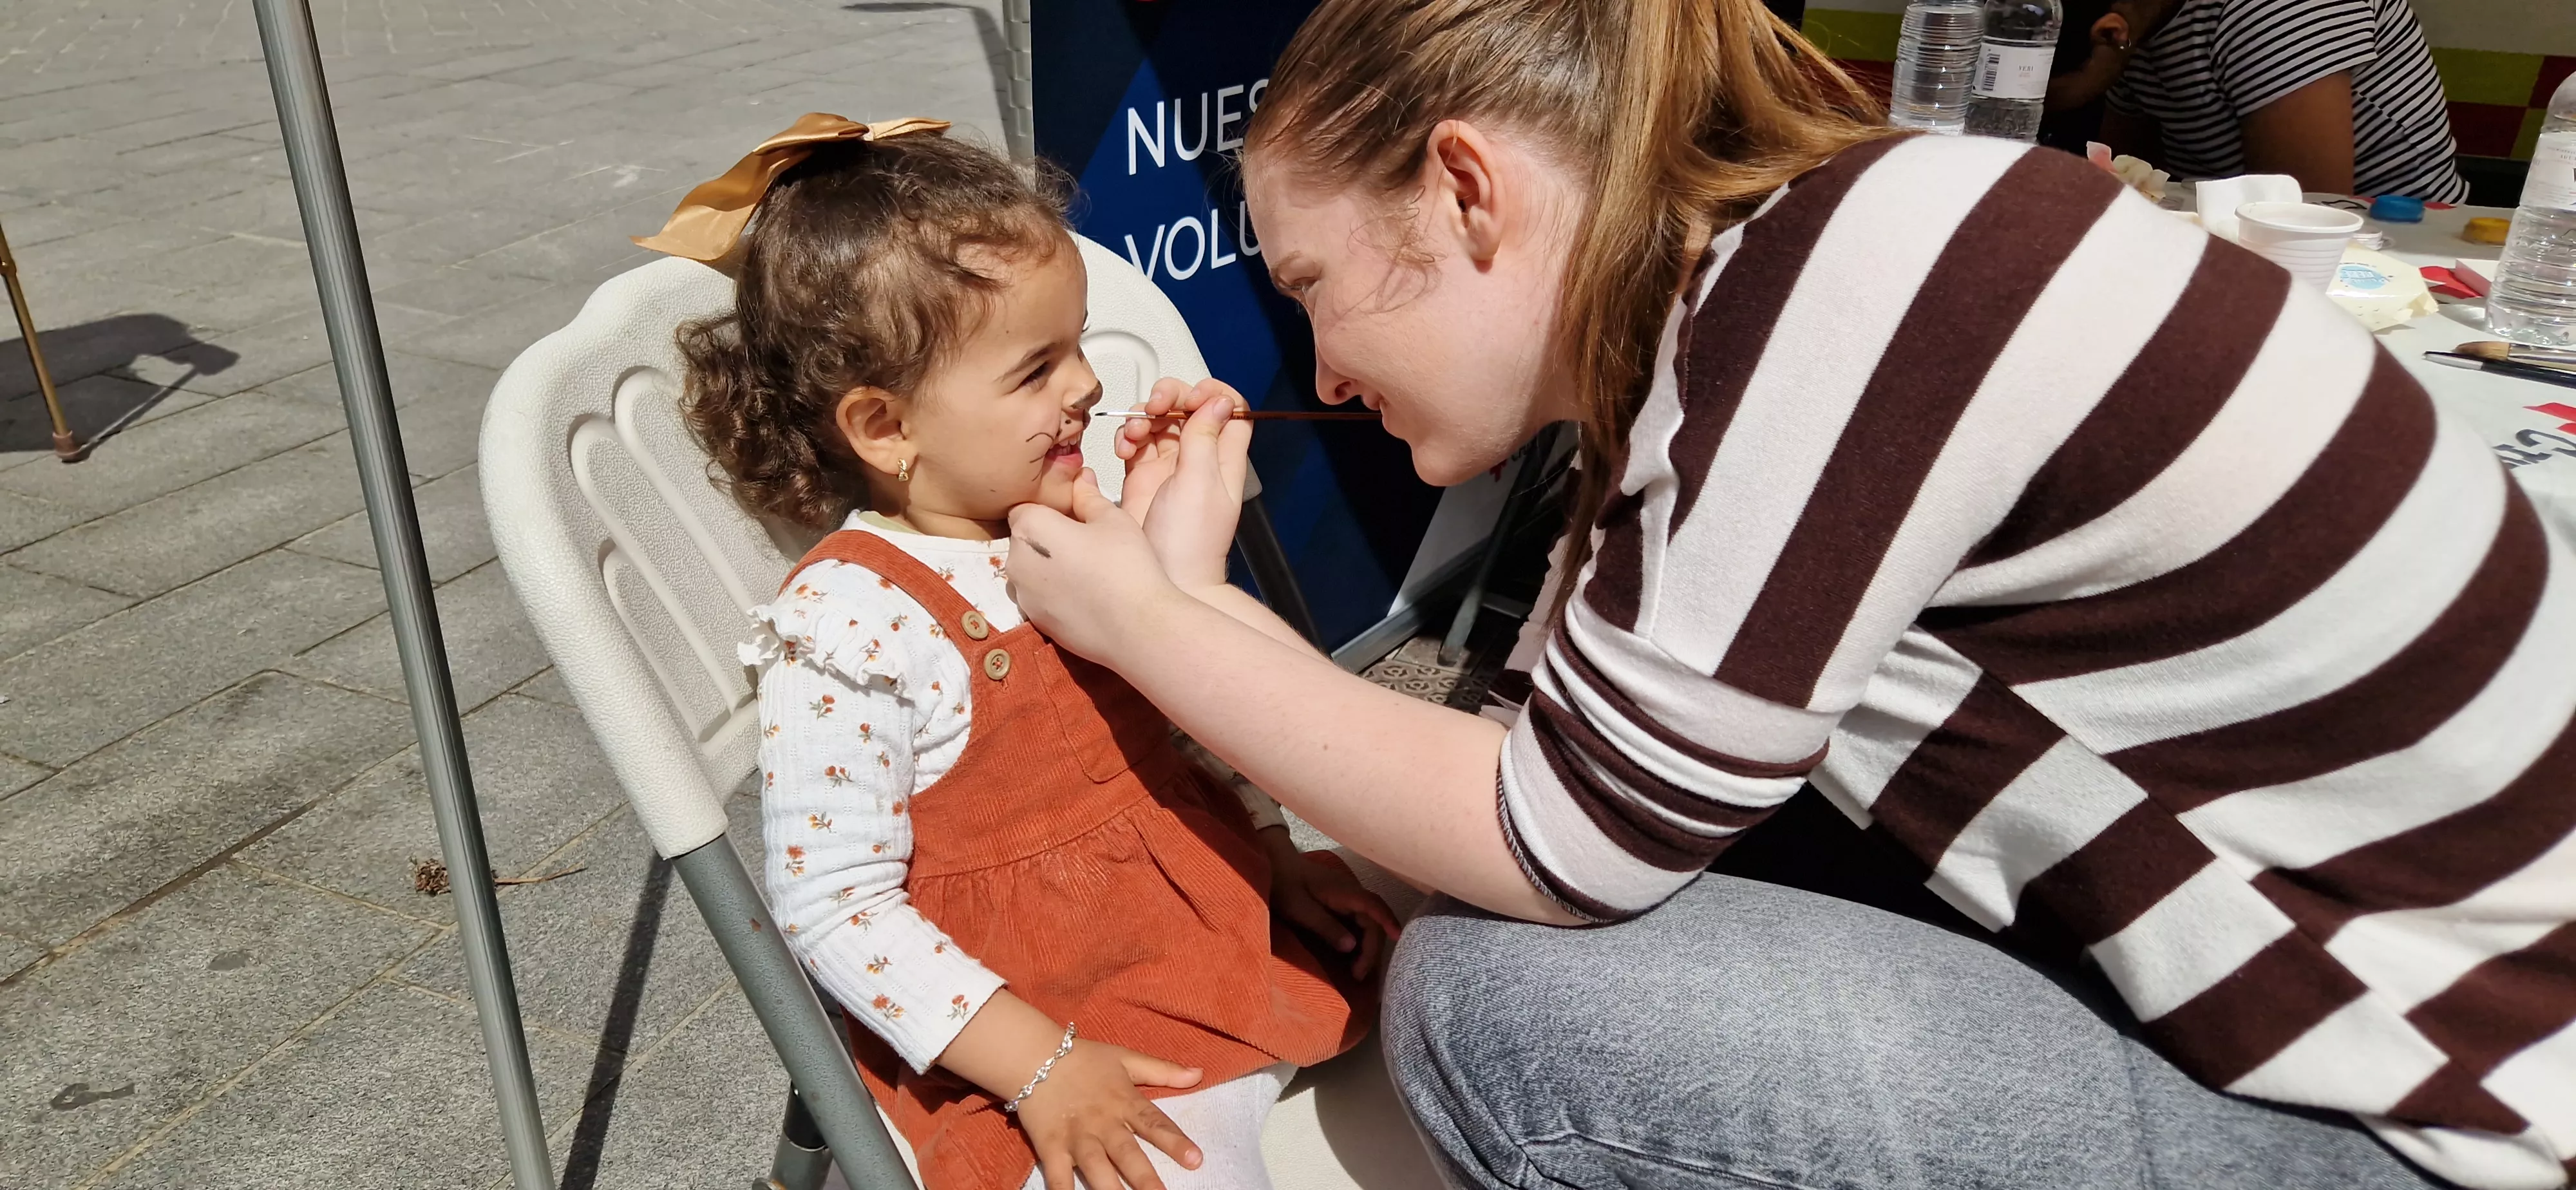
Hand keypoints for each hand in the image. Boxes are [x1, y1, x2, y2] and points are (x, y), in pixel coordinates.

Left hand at [1008, 470, 1191, 661]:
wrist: (1137, 626)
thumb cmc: (1125, 564)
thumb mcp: (1111, 519)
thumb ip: (1088, 496)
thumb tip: (1080, 478)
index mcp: (1030, 527)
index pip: (1026, 506)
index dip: (1050, 509)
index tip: (1075, 517)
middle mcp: (1015, 561)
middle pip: (1024, 539)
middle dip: (1046, 538)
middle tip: (1085, 543)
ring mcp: (1023, 595)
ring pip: (1030, 570)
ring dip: (1047, 567)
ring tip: (1086, 572)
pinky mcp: (1035, 621)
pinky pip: (1038, 597)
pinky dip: (1053, 593)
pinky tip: (1085, 596)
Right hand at [1015, 1039, 1205, 1189]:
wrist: (1033, 1055)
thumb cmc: (1084, 1058)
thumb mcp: (1125, 1058)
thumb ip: (1163, 1070)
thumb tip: (1199, 1074)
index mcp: (1125, 1102)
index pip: (1155, 1123)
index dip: (1175, 1141)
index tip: (1195, 1160)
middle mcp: (1103, 1123)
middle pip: (1127, 1154)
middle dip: (1145, 1178)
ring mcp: (1076, 1138)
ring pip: (1096, 1169)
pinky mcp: (1051, 1147)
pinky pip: (1058, 1177)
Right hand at [1119, 379, 1250, 591]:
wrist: (1164, 580)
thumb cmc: (1189, 544)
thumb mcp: (1199, 484)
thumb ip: (1205, 439)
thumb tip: (1219, 401)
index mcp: (1223, 459)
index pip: (1231, 410)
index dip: (1212, 393)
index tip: (1193, 394)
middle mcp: (1198, 459)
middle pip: (1189, 408)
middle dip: (1170, 397)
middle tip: (1156, 406)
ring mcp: (1169, 467)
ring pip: (1158, 421)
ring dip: (1143, 417)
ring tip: (1134, 435)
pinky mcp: (1141, 477)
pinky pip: (1135, 443)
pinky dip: (1127, 438)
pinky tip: (1124, 450)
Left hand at [1260, 829, 1400, 980]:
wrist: (1275, 865)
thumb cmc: (1284, 886)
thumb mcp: (1300, 910)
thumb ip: (1325, 927)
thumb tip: (1352, 947)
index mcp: (1344, 892)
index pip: (1374, 906)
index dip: (1388, 921)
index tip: (1398, 938)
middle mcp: (1352, 894)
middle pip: (1373, 921)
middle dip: (1371, 949)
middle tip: (1358, 975)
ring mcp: (1348, 899)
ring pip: (1368, 924)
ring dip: (1367, 947)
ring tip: (1357, 972)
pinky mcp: (1342, 905)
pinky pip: (1358, 924)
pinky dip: (1360, 941)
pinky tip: (1352, 957)